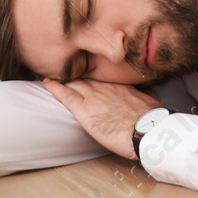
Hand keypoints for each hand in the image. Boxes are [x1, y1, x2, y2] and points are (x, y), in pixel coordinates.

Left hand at [41, 78, 162, 159]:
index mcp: (119, 84)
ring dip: (62, 77)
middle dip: (74, 72)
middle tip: (63, 66)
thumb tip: (146, 89)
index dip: (90, 71)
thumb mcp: (152, 100)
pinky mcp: (84, 110)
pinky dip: (54, 87)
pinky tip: (46, 81)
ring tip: (51, 72)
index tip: (84, 67)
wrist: (146, 131)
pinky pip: (65, 95)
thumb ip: (145, 92)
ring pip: (73, 82)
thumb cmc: (151, 119)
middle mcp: (104, 86)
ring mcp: (93, 97)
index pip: (100, 74)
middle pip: (84, 75)